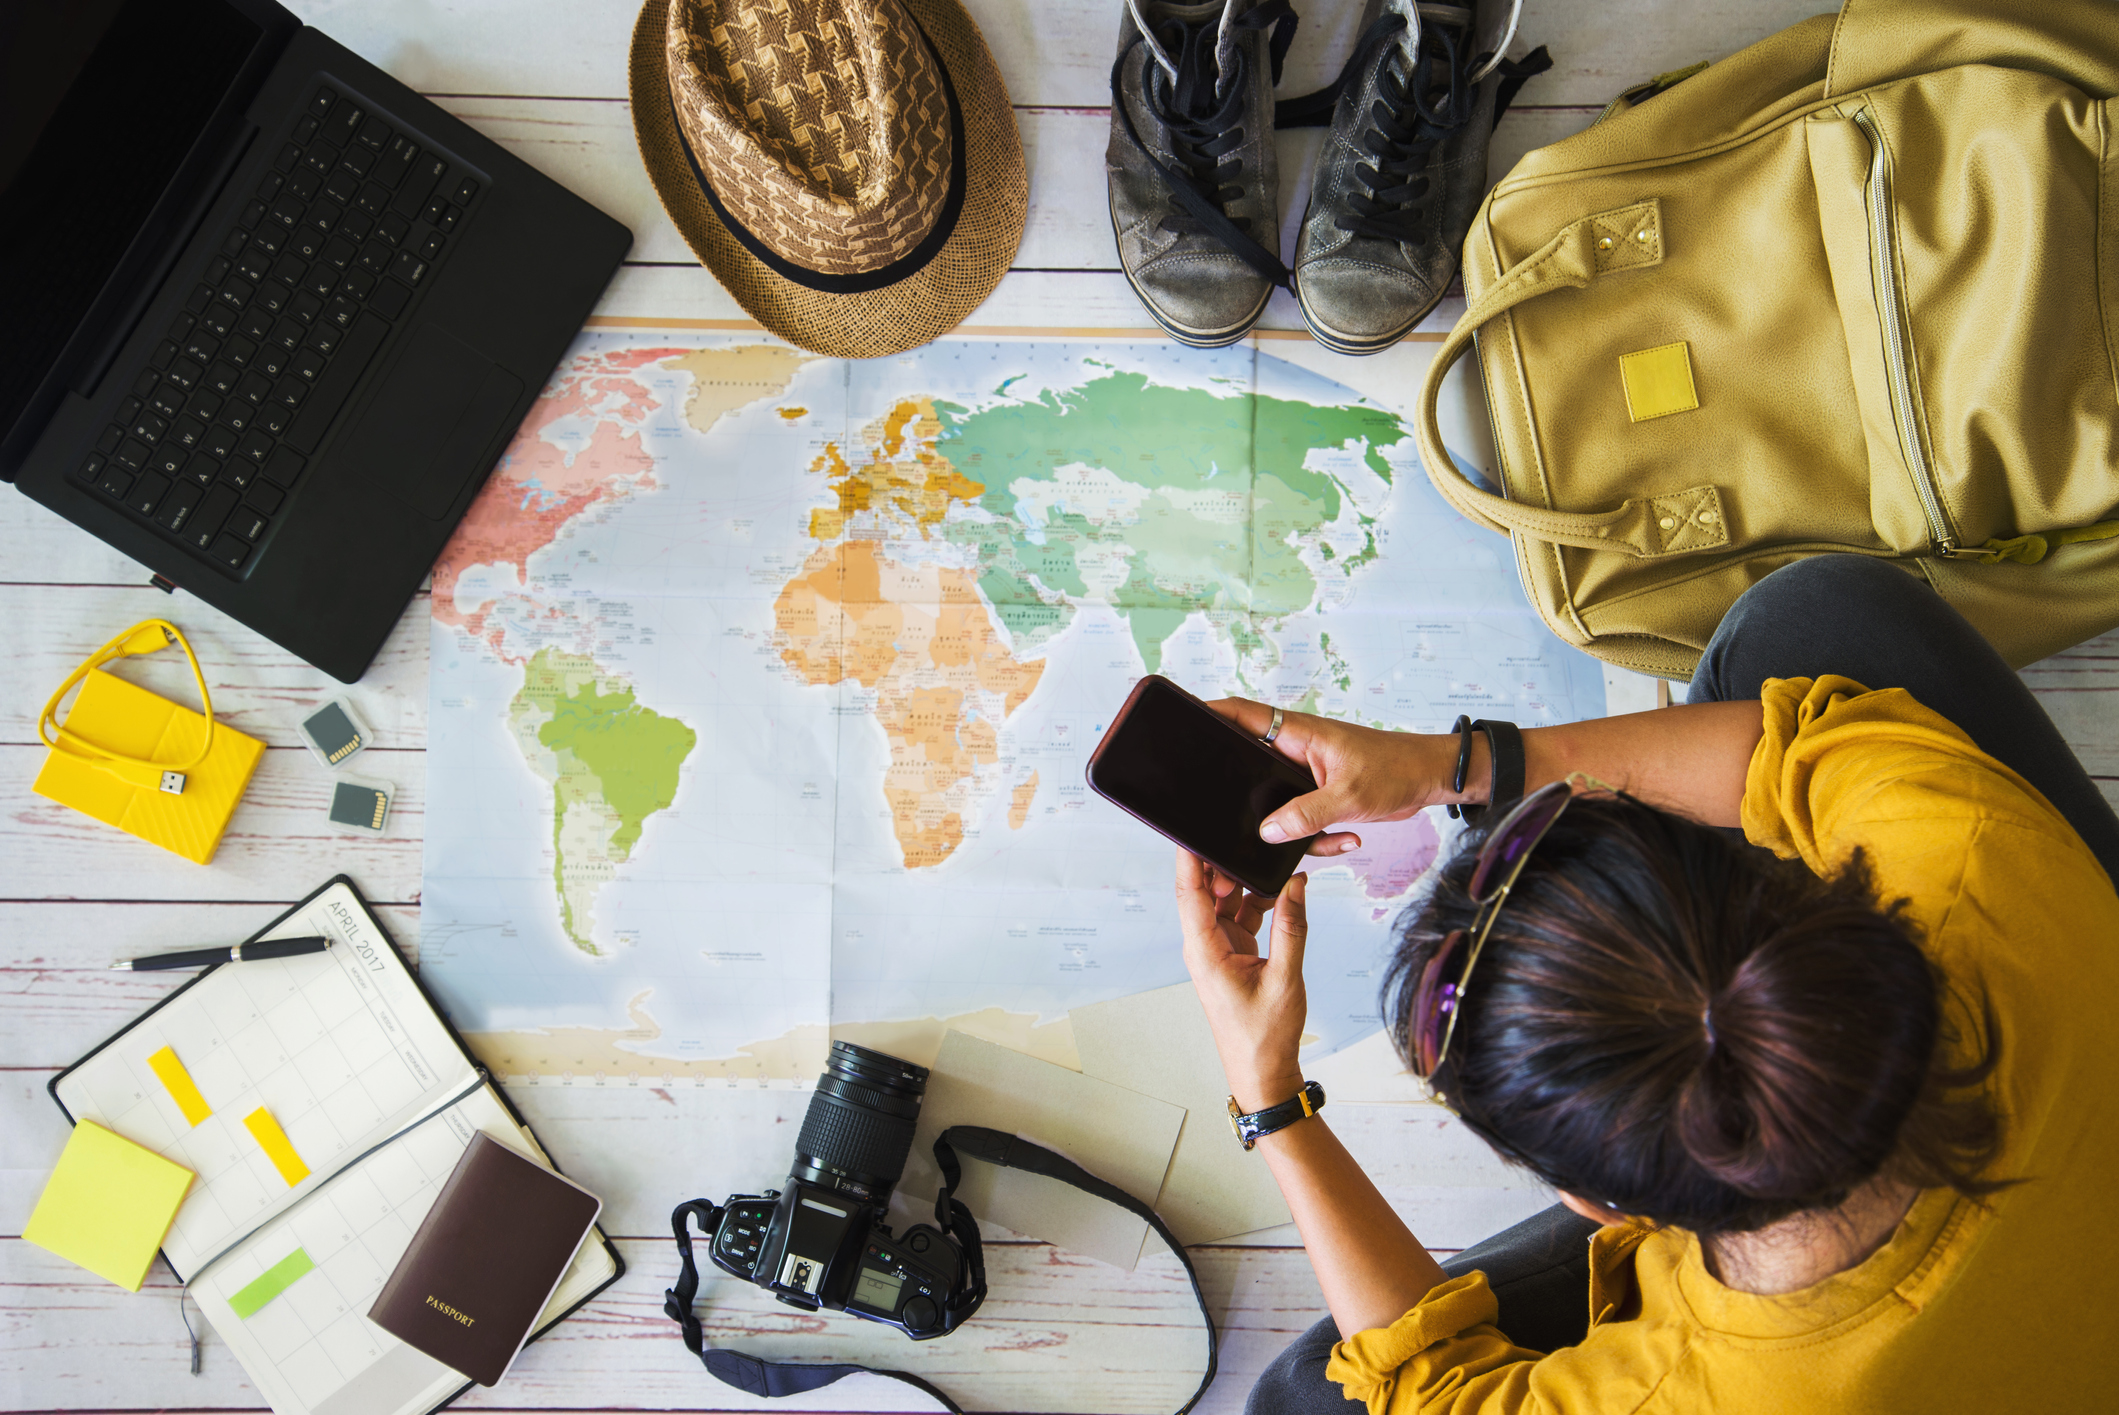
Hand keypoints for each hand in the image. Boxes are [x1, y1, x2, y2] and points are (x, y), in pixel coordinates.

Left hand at [1176, 848, 1309, 1112]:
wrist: (1263, 1071)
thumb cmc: (1264, 1036)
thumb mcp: (1285, 978)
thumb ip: (1291, 927)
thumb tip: (1296, 884)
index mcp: (1205, 952)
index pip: (1190, 894)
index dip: (1188, 859)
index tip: (1190, 828)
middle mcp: (1205, 946)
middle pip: (1206, 891)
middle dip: (1223, 864)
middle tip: (1245, 838)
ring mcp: (1219, 948)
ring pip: (1225, 901)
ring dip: (1244, 883)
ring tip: (1268, 860)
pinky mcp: (1233, 952)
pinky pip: (1241, 916)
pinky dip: (1258, 902)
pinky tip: (1278, 889)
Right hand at [1203, 698, 1464, 853]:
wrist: (1431, 779)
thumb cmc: (1396, 769)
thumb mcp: (1348, 796)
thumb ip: (1305, 815)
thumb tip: (1267, 833)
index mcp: (1296, 734)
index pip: (1241, 715)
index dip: (1209, 714)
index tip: (1181, 721)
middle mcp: (1295, 750)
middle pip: (1249, 765)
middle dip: (1241, 792)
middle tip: (1229, 810)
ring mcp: (1306, 773)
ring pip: (1276, 802)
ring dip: (1292, 826)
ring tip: (1326, 835)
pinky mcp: (1319, 794)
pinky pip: (1301, 818)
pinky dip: (1318, 835)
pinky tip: (1346, 838)